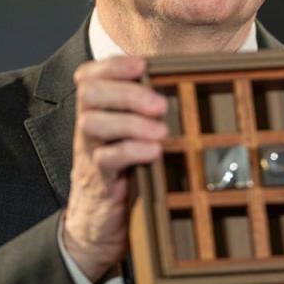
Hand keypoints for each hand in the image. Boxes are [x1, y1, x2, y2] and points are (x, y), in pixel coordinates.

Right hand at [62, 56, 167, 281]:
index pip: (90, 74)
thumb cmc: (128, 167)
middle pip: (90, 93)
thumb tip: (194, 83)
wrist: (101, 220)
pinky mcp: (97, 179)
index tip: (141, 63)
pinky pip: (105, 158)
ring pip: (93, 123)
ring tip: (161, 131)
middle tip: (160, 104)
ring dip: (131, 122)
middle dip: (127, 93)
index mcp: (98, 109)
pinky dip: (131, 150)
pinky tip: (154, 152)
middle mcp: (88, 125)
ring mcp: (89, 151)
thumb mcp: (135, 133)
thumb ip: (151, 110)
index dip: (112, 65)